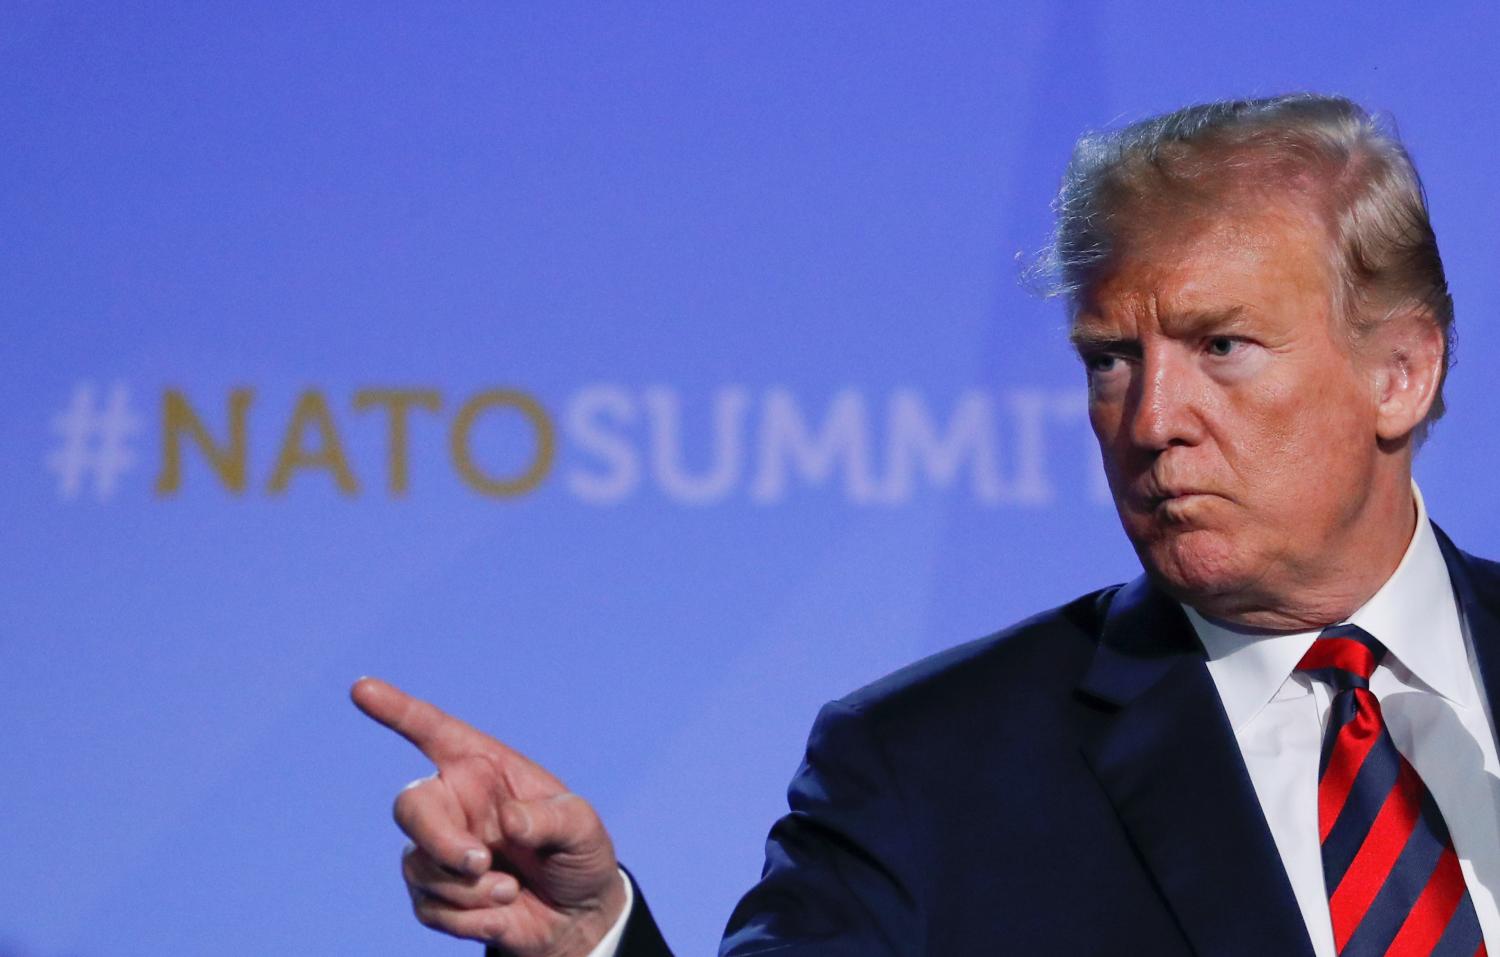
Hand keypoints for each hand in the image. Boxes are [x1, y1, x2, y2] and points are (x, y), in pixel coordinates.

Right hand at [351, 677, 626, 956]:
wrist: (576, 915)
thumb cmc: (578, 854)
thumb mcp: (583, 829)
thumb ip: (551, 819)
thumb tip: (509, 821)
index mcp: (484, 768)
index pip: (433, 731)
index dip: (396, 709)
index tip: (362, 688)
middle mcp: (455, 802)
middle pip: (410, 807)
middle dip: (439, 840)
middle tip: (479, 862)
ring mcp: (439, 848)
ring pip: (420, 866)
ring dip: (469, 890)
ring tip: (511, 890)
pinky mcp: (434, 893)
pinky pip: (429, 907)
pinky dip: (469, 918)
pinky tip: (502, 913)